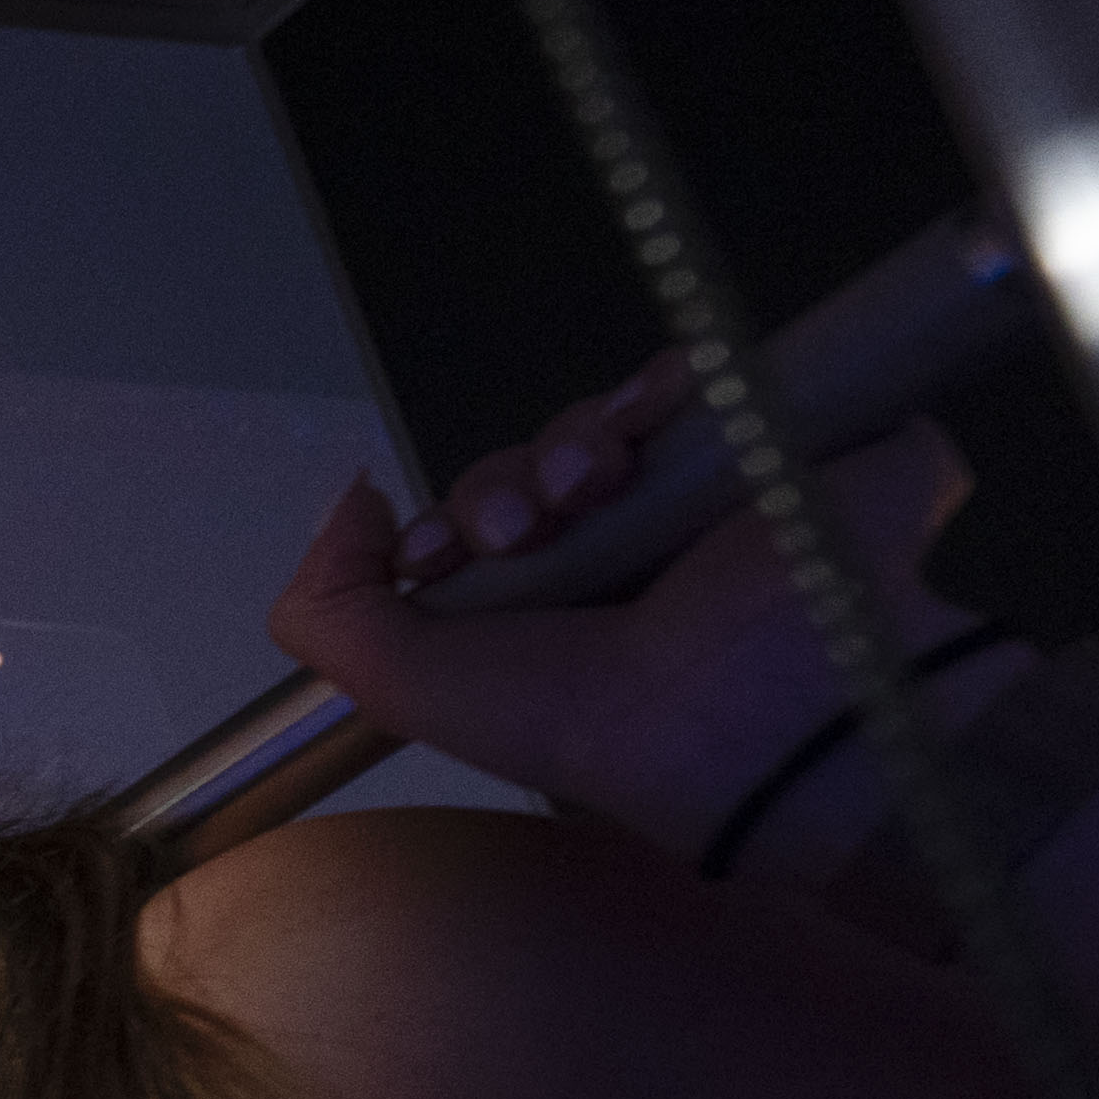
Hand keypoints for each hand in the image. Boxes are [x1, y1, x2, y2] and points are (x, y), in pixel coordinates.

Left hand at [260, 351, 970, 858]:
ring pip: (598, 431)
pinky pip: (699, 387)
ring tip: (594, 483)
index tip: (436, 554)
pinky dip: (660, 383)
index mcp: (540, 632)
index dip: (441, 529)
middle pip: (527, 476)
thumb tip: (352, 499)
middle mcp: (614, 572)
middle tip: (526, 527)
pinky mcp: (767, 455)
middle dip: (503, 487)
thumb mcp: (407, 690)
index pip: (471, 544)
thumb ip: (332, 609)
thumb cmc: (585, 716)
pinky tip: (655, 411)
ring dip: (571, 442)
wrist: (751, 709)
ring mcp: (693, 512)